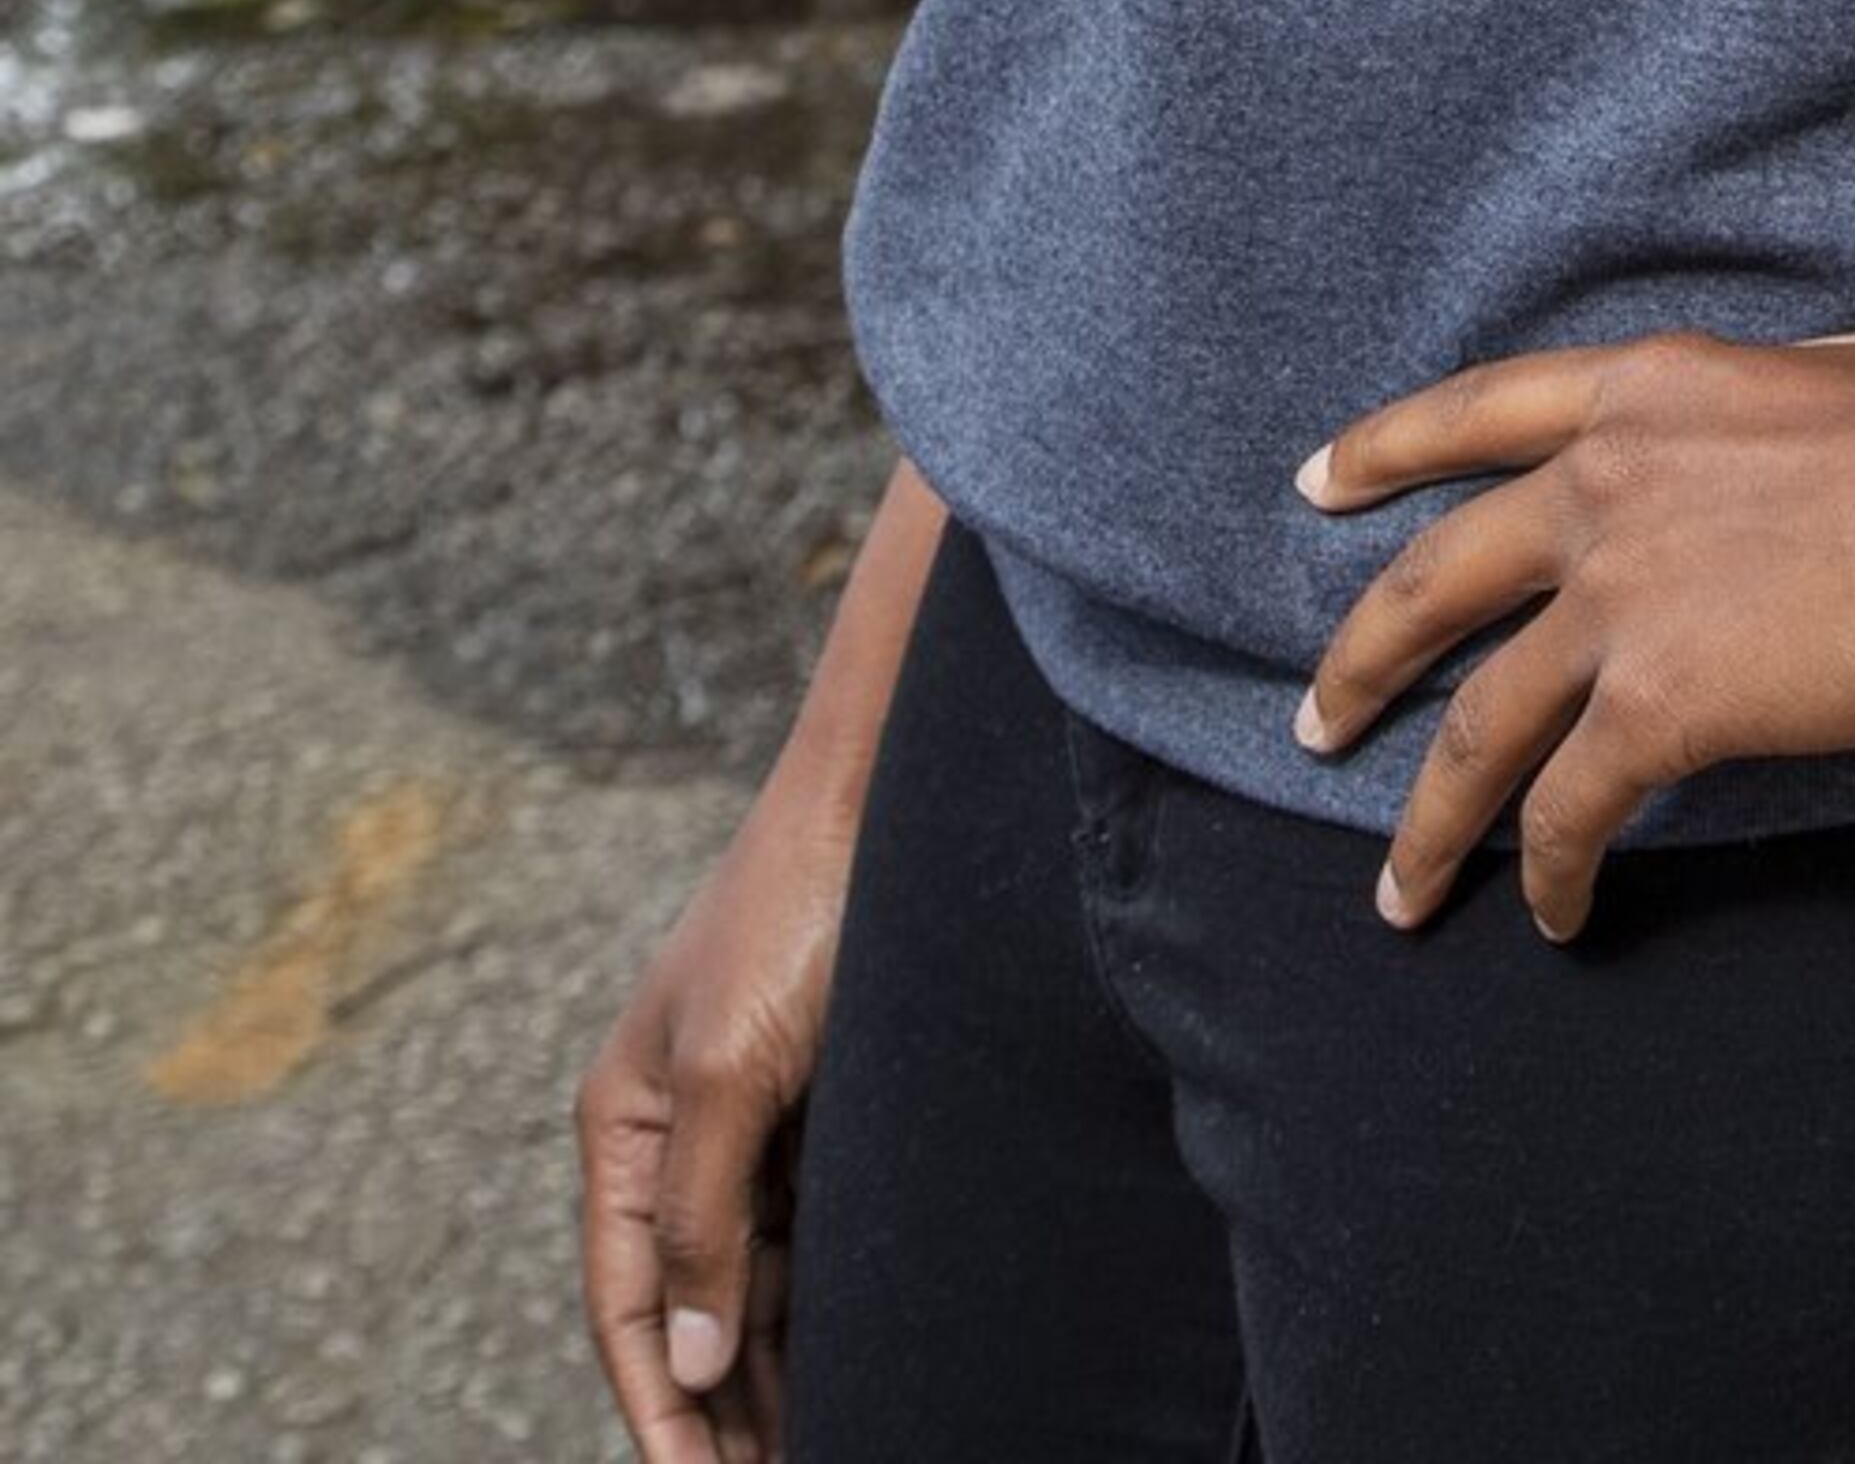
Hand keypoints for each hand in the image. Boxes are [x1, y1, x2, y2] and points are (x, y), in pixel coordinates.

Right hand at [574, 767, 848, 1462]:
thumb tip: (691, 1360)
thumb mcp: (730, 1069)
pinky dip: (821, 1312)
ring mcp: (751, 1126)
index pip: (630, 1303)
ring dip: (774, 1376)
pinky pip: (811, 1242)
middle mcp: (678, 1135)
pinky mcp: (822, 1111)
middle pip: (691, 1310)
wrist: (889, 796)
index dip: (659, 1406)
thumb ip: (702, 1217)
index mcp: (624, 1125)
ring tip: (811, 1453)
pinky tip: (851, 1372)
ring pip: (755, 1288)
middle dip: (720, 1410)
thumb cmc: (795, 912)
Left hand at [1295, 125, 1854, 942]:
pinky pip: (1567, 810)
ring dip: (1427, 814)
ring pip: (1474, 725)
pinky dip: (1547, 872)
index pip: (1480, 408)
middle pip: (1432, 578)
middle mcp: (1607, 485)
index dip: (1389, 445)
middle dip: (1360, 657)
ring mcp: (1621, 596)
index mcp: (1656, 388)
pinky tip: (1551, 915)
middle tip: (1316, 716)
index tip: (1314, 481)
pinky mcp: (1659, 703)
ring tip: (1398, 885)